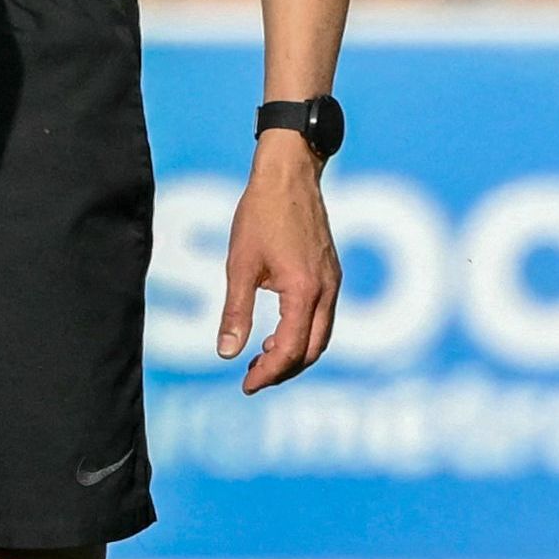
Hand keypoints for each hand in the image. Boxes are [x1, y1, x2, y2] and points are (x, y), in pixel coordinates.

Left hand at [219, 128, 341, 390]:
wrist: (290, 173)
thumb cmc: (261, 214)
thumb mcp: (239, 264)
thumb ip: (235, 312)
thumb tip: (225, 353)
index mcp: (304, 291)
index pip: (289, 350)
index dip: (267, 374)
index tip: (246, 385)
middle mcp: (326, 290)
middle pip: (312, 350)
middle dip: (284, 371)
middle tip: (253, 378)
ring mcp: (333, 281)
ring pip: (322, 335)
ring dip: (295, 353)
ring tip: (262, 357)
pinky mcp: (331, 272)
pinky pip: (324, 316)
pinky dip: (304, 333)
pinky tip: (278, 328)